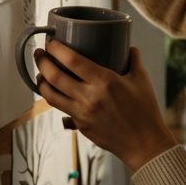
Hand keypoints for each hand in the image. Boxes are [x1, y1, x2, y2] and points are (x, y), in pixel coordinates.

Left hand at [34, 42, 177, 171]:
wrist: (143, 143)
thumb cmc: (145, 110)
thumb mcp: (142, 79)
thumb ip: (134, 60)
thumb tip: (128, 47)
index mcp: (105, 82)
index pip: (73, 60)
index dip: (57, 49)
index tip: (51, 41)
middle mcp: (89, 97)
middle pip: (55, 76)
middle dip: (43, 61)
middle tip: (40, 52)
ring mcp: (82, 114)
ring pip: (50, 95)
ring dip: (41, 81)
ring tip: (40, 72)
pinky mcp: (80, 126)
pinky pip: (61, 108)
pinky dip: (54, 97)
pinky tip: (55, 91)